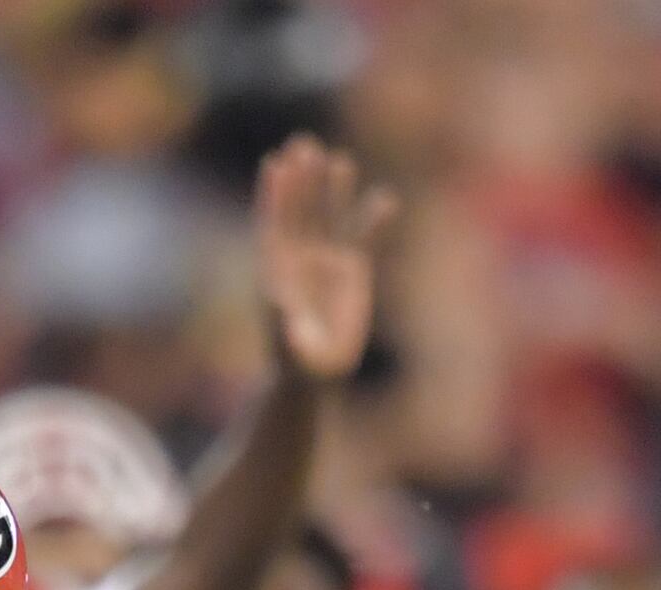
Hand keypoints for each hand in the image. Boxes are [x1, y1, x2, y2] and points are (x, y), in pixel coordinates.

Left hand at [253, 135, 397, 382]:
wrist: (314, 374)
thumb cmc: (297, 366)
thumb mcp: (290, 350)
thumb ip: (285, 328)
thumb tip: (279, 308)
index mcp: (277, 271)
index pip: (274, 225)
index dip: (274, 195)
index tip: (274, 164)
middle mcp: (299, 259)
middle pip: (300, 211)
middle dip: (302, 180)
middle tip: (304, 144)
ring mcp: (326, 260)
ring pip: (330, 217)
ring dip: (333, 189)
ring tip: (339, 160)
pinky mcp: (352, 270)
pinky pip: (364, 238)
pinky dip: (373, 220)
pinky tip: (387, 200)